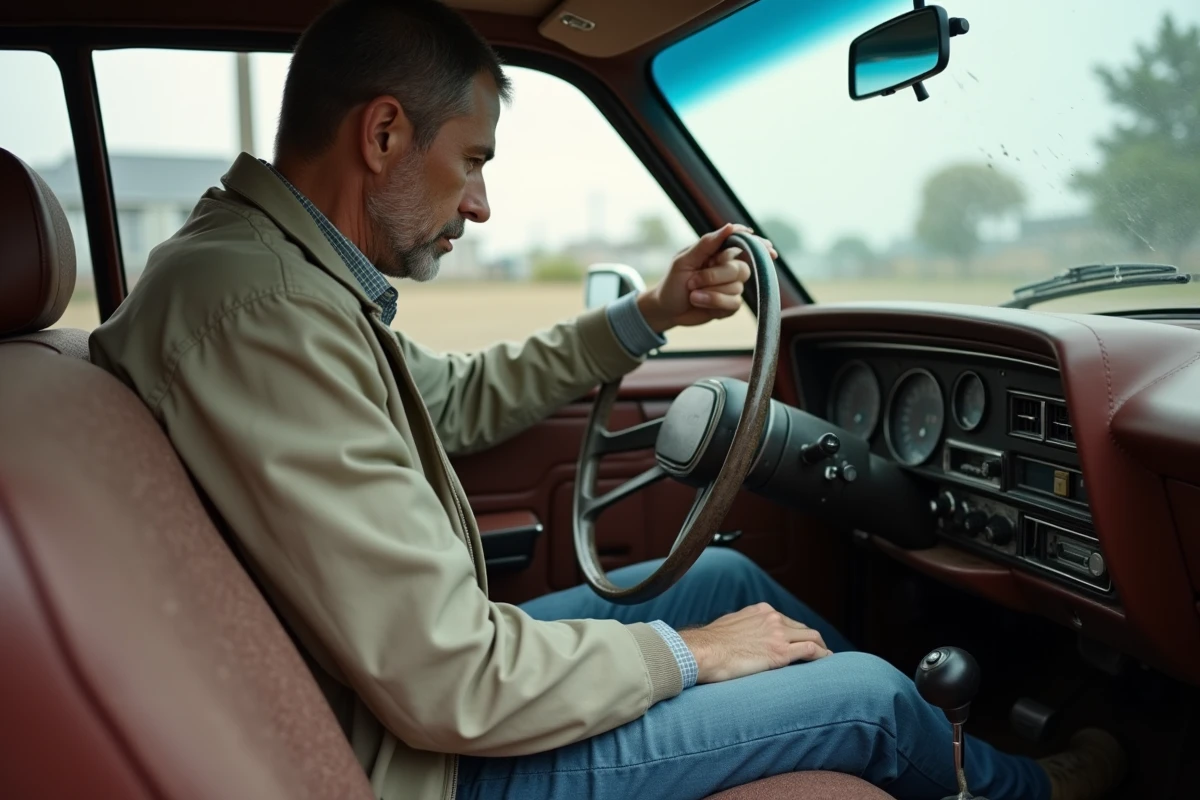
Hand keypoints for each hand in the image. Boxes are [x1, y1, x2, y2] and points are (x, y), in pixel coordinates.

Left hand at [636, 223, 777, 332]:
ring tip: (693, 295)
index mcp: (718, 252)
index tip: (769, 250)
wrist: (666, 310)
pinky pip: (733, 304)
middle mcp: (728, 268)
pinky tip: (700, 303)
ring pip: (736, 288)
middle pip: (741, 269)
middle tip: (692, 282)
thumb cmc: (672, 282)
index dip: (758, 246)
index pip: (744, 244)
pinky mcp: (729, 305)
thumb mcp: (684, 261)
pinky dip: (714, 303)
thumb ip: (706, 244)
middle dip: (715, 277)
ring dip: (710, 292)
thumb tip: (730, 226)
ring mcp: (730, 287)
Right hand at [678, 602, 831, 683]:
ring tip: (826, 657)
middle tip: (817, 651)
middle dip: (812, 639)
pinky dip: (821, 655)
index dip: (796, 632)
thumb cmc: (710, 644)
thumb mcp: (728, 625)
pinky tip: (826, 661)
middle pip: (802, 628)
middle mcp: (772, 619)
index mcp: (760, 611)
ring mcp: (778, 635)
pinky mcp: (780, 653)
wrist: (703, 651)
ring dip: (821, 648)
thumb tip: (742, 636)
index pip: (786, 620)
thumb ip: (743, 627)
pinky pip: (810, 651)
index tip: (799, 641)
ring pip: (812, 637)